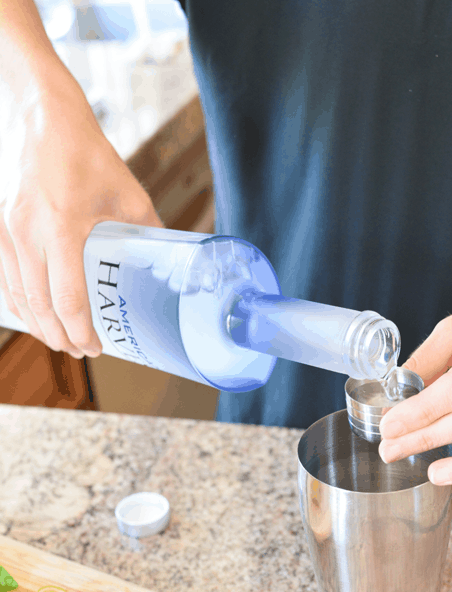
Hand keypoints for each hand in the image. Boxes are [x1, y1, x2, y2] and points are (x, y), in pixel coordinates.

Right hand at [0, 60, 161, 357]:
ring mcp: (6, 229)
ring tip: (59, 340)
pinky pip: (5, 276)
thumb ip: (148, 228)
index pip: (67, 299)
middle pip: (39, 306)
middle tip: (80, 352)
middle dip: (59, 337)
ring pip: (16, 294)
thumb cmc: (83, 148)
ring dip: (37, 324)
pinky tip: (35, 312)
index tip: (96, 347)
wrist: (38, 110)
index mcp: (62, 225)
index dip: (81, 331)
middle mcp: (27, 231)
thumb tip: (167, 261)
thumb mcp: (126, 190)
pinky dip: (20, 301)